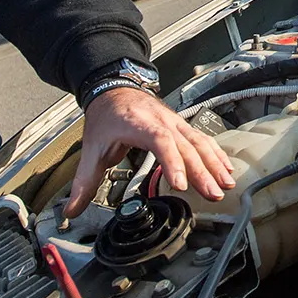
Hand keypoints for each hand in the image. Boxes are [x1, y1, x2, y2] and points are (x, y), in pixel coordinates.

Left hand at [67, 87, 235, 216]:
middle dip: (202, 171)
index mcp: (139, 124)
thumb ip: (84, 181)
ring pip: (199, 142)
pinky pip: (203, 139)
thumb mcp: (92, 148)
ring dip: (214, 163)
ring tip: (225, 185)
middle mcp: (162, 121)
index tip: (181, 184)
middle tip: (212, 194)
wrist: (114, 89)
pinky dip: (216, 153)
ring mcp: (175, 122)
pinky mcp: (182, 126)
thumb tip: (72, 209)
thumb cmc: (106, 117)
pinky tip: (226, 168)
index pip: (160, 141)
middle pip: (186, 145)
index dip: (173, 162)